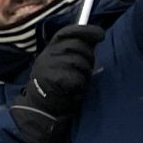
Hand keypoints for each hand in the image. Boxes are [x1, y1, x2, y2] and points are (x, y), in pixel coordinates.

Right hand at [6, 25, 100, 142]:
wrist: (41, 111)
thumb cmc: (58, 89)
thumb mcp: (63, 65)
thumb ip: (76, 51)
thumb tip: (96, 38)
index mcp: (50, 49)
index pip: (68, 32)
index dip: (86, 31)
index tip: (101, 35)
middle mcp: (47, 54)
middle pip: (78, 46)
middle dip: (88, 59)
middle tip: (83, 73)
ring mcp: (47, 65)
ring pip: (79, 63)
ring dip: (83, 76)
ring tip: (76, 85)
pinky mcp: (51, 78)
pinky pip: (76, 79)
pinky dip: (78, 88)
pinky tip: (71, 92)